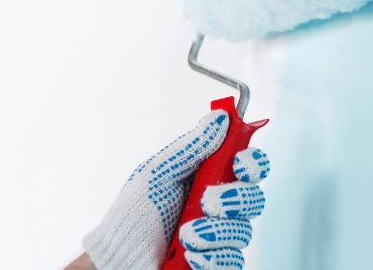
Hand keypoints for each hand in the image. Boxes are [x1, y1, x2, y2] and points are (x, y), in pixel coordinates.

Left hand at [81, 111, 269, 269]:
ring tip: (185, 234)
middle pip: (254, 198)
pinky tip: (190, 255)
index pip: (248, 166)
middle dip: (234, 199)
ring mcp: (219, 236)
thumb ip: (192, 147)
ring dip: (214, 231)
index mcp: (208, 179)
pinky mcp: (216, 263)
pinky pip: (233, 260)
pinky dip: (211, 257)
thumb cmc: (131, 215)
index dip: (252, 163)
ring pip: (243, 231)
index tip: (239, 164)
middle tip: (206, 202)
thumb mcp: (158, 173)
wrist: (118, 256)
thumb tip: (219, 117)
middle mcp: (219, 207)